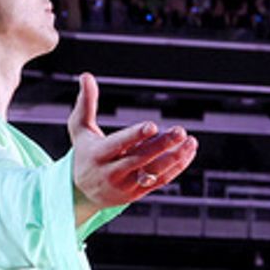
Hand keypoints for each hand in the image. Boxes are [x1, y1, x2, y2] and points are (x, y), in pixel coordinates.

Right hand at [68, 74, 196, 222]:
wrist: (83, 193)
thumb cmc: (84, 153)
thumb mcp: (79, 129)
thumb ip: (85, 103)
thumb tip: (86, 75)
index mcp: (98, 155)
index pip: (118, 144)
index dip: (135, 136)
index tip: (152, 126)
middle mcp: (112, 172)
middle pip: (140, 158)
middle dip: (162, 145)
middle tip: (180, 131)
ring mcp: (126, 185)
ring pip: (154, 172)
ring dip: (174, 157)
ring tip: (190, 142)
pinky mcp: (138, 193)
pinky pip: (160, 181)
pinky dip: (176, 167)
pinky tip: (188, 152)